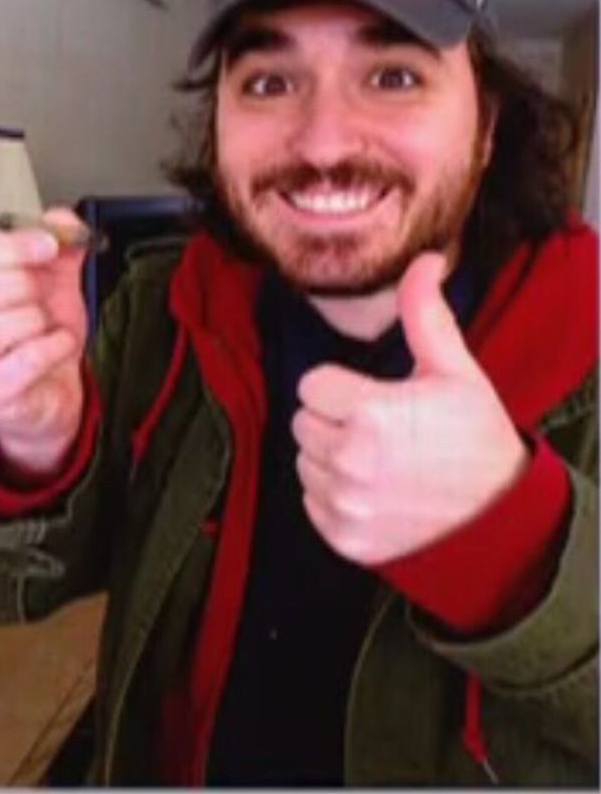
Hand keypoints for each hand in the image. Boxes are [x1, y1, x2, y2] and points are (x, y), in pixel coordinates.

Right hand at [0, 208, 88, 473]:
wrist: (53, 383)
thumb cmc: (35, 331)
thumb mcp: (48, 276)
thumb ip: (56, 241)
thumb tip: (63, 222)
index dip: (4, 248)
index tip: (47, 244)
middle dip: (15, 285)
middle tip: (45, 288)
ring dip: (29, 320)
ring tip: (46, 321)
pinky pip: (15, 368)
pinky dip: (48, 348)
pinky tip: (59, 341)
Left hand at [292, 252, 528, 564]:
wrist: (497, 515)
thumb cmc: (475, 436)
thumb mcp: (455, 371)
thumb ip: (425, 316)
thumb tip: (423, 261)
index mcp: (369, 413)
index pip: (310, 385)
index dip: (338, 386)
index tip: (370, 396)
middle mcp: (349, 462)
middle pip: (302, 422)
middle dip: (331, 419)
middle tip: (375, 428)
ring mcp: (345, 505)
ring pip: (304, 463)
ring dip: (329, 457)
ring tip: (376, 459)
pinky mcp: (343, 538)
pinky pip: (312, 503)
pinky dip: (333, 496)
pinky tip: (371, 490)